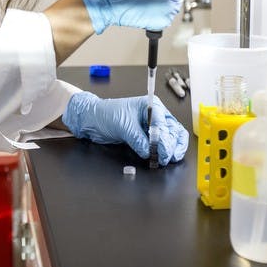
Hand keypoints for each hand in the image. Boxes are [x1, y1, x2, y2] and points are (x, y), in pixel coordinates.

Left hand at [62, 91, 187, 165]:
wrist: (92, 120)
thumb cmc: (106, 114)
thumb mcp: (123, 126)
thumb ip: (138, 139)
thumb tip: (149, 151)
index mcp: (152, 106)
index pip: (165, 123)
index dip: (166, 139)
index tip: (163, 152)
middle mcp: (155, 115)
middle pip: (173, 131)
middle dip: (170, 145)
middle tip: (164, 158)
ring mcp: (152, 126)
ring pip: (171, 138)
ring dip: (171, 150)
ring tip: (165, 160)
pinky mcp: (147, 137)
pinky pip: (161, 145)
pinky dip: (163, 152)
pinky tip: (161, 158)